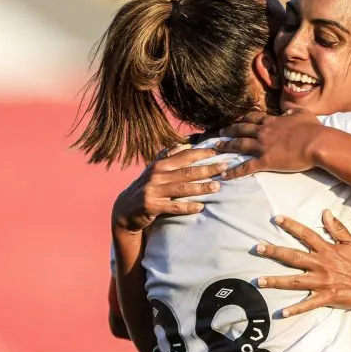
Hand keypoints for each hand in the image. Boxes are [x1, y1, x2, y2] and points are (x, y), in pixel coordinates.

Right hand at [111, 144, 225, 232]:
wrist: (125, 210)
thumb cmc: (147, 187)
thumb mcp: (155, 169)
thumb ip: (170, 155)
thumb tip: (187, 142)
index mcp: (160, 164)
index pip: (185, 155)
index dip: (203, 152)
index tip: (220, 151)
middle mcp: (157, 174)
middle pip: (187, 171)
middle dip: (208, 169)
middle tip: (225, 167)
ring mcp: (153, 190)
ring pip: (182, 188)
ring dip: (201, 187)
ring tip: (217, 187)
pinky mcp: (151, 205)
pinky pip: (173, 207)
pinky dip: (187, 207)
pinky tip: (201, 207)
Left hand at [216, 110, 324, 178]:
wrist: (317, 143)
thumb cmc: (314, 129)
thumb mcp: (304, 114)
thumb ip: (294, 111)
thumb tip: (288, 111)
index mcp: (273, 121)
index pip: (254, 118)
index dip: (244, 119)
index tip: (237, 120)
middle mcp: (264, 132)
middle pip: (241, 130)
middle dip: (229, 131)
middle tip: (220, 133)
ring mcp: (263, 146)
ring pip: (239, 145)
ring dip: (226, 146)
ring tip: (216, 148)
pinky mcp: (265, 161)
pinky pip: (246, 166)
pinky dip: (234, 171)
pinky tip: (225, 175)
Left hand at [255, 210, 350, 316]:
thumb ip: (336, 228)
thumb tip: (325, 212)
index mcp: (327, 250)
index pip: (306, 234)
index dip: (291, 225)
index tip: (276, 219)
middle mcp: (322, 265)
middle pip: (294, 257)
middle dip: (274, 252)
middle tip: (258, 248)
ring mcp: (323, 282)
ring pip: (295, 282)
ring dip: (276, 281)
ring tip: (259, 281)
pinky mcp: (326, 297)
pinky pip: (308, 304)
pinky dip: (295, 309)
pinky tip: (282, 312)